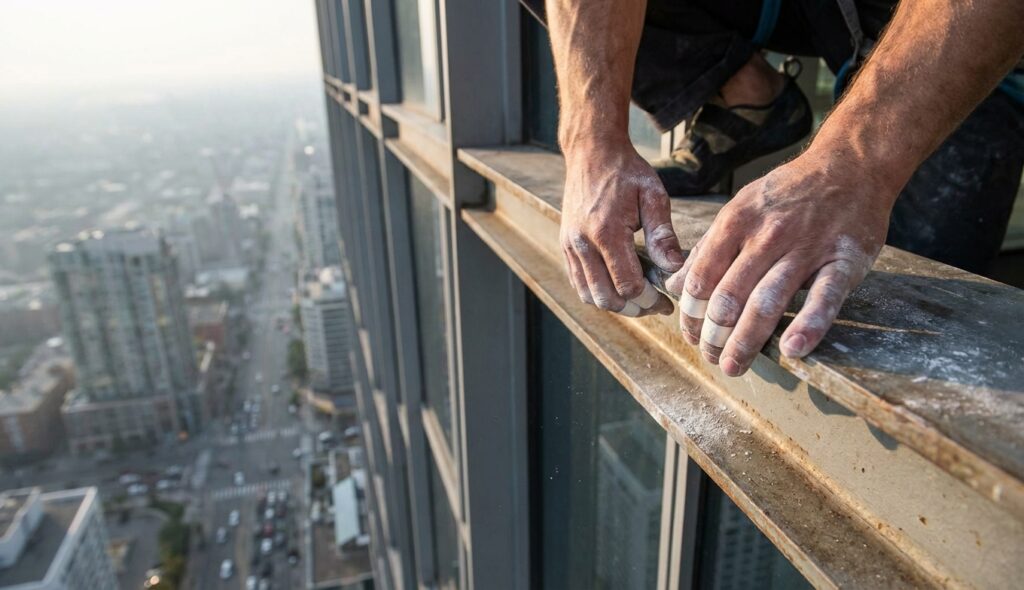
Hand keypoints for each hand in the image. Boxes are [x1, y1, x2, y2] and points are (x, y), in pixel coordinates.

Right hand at [561, 141, 684, 316]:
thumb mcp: (653, 195)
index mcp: (606, 232)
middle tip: (655, 305)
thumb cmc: (626, 172)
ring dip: (614, 303)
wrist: (592, 152)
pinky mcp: (565, 245)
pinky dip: (597, 292)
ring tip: (637, 299)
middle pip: (606, 297)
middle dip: (634, 308)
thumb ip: (663, 234)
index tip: (666, 300)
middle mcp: (582, 243)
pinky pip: (578, 282)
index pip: (627, 285)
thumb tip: (674, 268)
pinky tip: (617, 286)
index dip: (649, 299)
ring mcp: (570, 246)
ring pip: (588, 295)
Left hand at [665, 147, 892, 375]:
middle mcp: (767, 235)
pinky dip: (808, 325)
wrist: (851, 165)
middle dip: (713, 334)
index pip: (702, 277)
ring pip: (768, 300)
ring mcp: (807, 248)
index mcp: (736, 222)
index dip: (690, 313)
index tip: (689, 335)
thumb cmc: (789, 193)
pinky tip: (791, 351)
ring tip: (733, 366)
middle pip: (729, 295)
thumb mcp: (741, 209)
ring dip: (746, 340)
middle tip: (708, 357)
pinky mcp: (845, 260)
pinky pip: (825, 297)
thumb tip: (675, 284)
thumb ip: (708, 248)